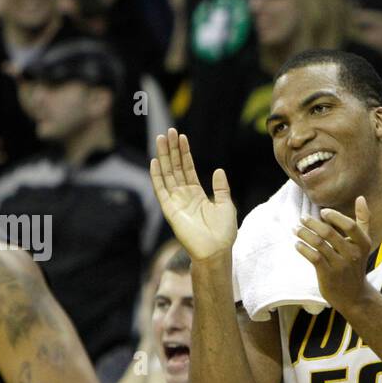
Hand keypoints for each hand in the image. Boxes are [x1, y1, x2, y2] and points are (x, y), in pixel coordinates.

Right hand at [150, 128, 238, 261]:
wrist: (216, 251)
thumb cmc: (223, 232)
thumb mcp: (227, 205)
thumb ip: (221, 188)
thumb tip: (219, 169)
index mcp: (197, 194)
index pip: (188, 169)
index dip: (185, 153)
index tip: (182, 137)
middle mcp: (184, 196)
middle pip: (175, 168)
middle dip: (172, 150)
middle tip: (169, 131)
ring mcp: (176, 202)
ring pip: (167, 175)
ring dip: (164, 157)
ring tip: (161, 139)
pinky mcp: (170, 210)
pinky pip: (161, 190)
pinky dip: (157, 176)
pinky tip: (154, 161)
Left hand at [293, 198, 374, 314]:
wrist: (354, 295)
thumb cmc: (356, 265)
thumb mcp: (363, 244)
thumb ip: (363, 220)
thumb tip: (361, 197)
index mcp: (363, 244)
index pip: (350, 225)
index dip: (335, 217)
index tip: (323, 212)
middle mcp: (353, 254)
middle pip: (329, 233)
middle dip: (312, 223)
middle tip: (302, 218)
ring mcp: (340, 265)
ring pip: (319, 244)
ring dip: (304, 234)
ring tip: (296, 229)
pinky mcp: (328, 275)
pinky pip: (313, 257)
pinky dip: (303, 248)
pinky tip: (297, 244)